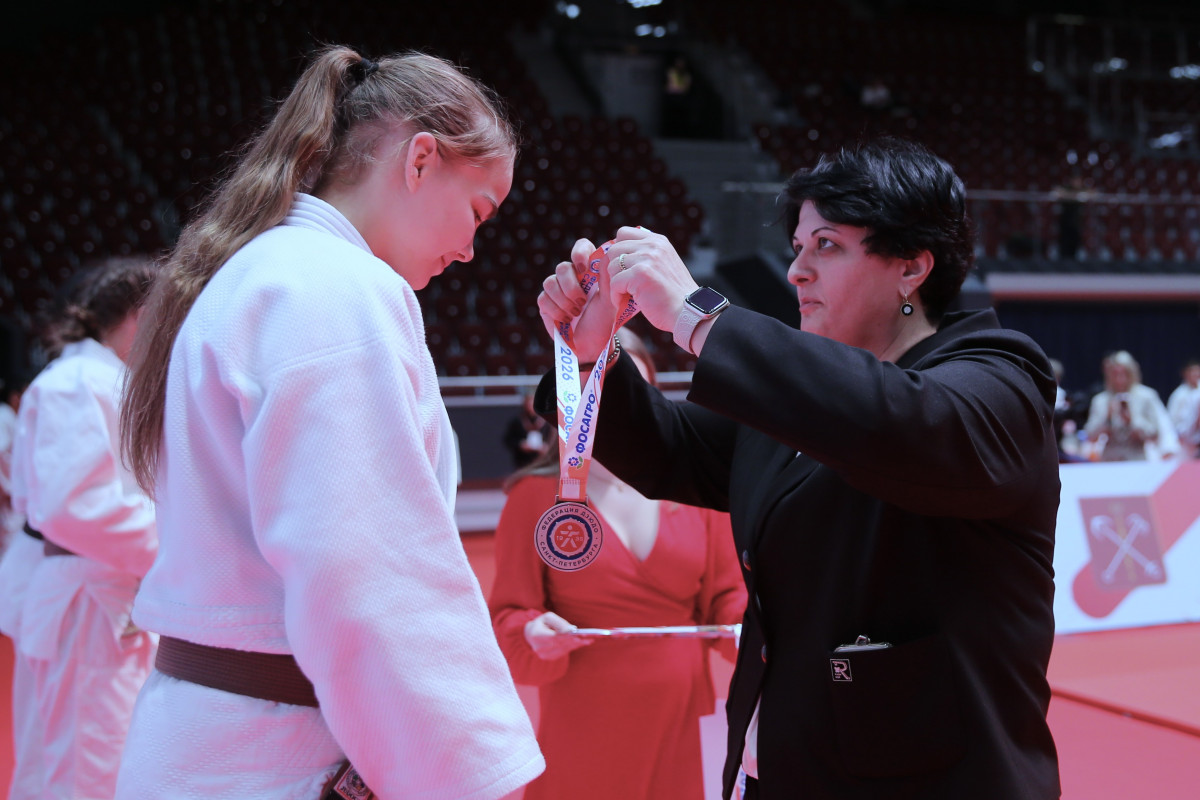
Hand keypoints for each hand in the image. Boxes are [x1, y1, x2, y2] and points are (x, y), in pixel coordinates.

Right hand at [524, 611, 594, 659]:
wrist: (531, 635)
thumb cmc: (542, 623)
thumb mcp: (548, 617)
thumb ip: (559, 622)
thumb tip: (571, 630)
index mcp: (536, 635)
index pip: (554, 637)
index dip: (566, 636)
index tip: (578, 635)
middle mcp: (539, 647)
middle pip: (561, 644)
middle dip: (576, 640)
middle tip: (590, 638)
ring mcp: (544, 655)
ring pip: (564, 649)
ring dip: (577, 644)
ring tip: (590, 640)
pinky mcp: (550, 658)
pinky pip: (564, 652)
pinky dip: (573, 647)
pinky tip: (583, 643)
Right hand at [538, 238, 618, 357]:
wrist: (591, 345)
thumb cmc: (603, 322)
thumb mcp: (610, 301)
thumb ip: (607, 279)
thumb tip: (606, 256)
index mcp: (588, 271)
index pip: (581, 247)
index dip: (579, 253)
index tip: (584, 268)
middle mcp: (571, 276)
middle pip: (562, 268)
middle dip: (572, 288)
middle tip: (582, 303)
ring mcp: (556, 289)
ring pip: (550, 283)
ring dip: (564, 301)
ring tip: (575, 313)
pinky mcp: (545, 303)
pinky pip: (544, 299)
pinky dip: (556, 311)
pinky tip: (566, 319)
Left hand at [605, 226, 699, 333]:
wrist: (686, 312)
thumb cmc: (673, 294)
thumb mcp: (664, 264)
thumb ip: (646, 255)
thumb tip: (617, 255)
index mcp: (658, 241)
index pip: (623, 233)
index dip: (618, 250)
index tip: (622, 267)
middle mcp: (652, 246)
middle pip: (614, 249)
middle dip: (613, 268)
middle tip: (621, 283)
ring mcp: (647, 259)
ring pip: (612, 266)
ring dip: (614, 283)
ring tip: (625, 294)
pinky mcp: (640, 274)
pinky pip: (614, 283)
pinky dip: (615, 296)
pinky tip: (623, 302)